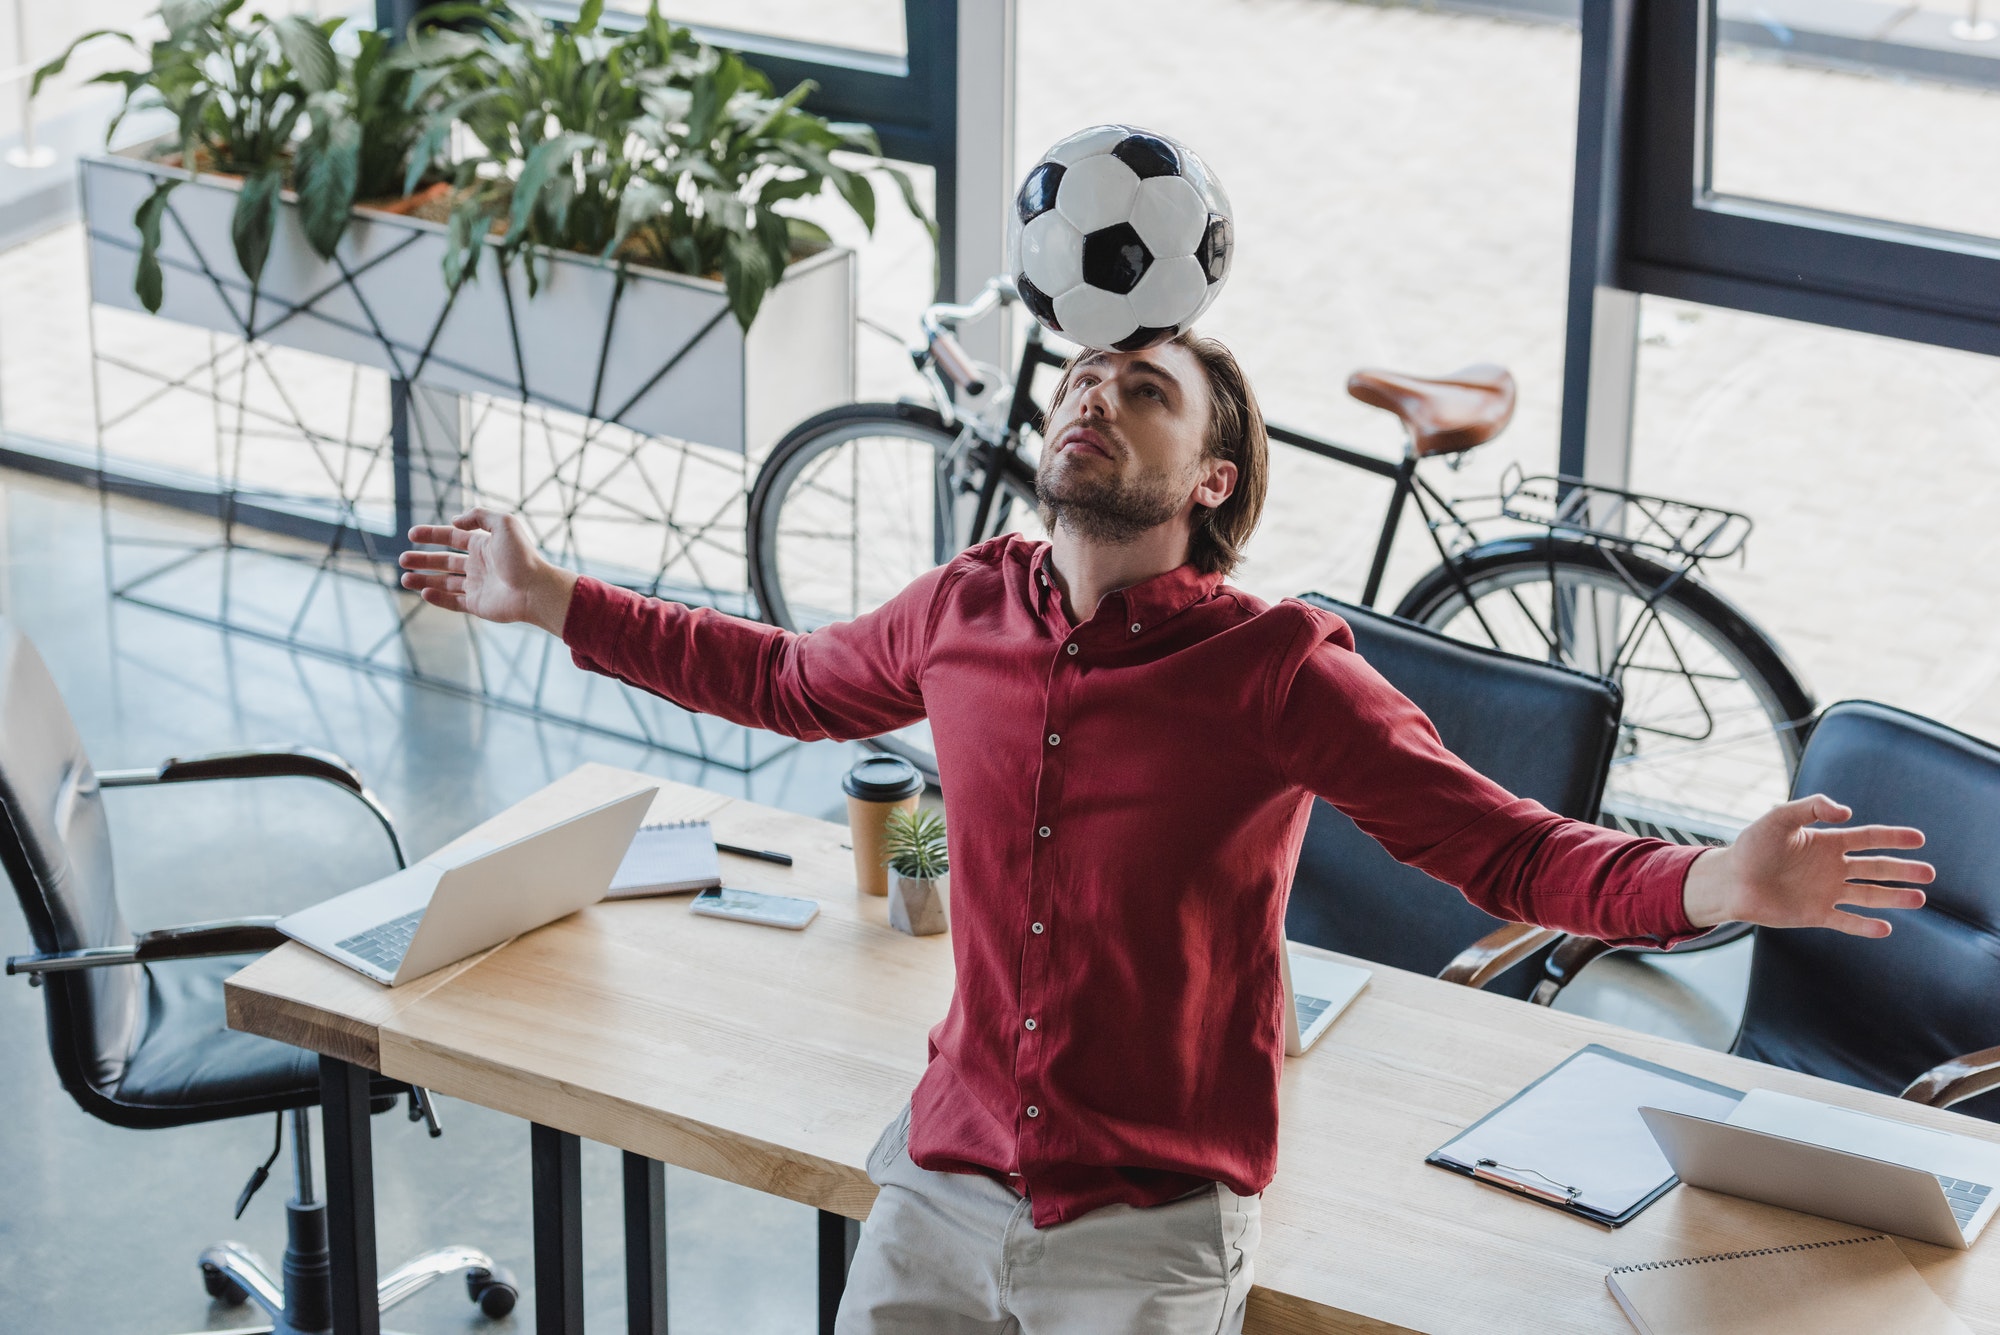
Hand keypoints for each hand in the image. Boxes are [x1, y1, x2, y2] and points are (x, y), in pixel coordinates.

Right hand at [397, 508, 576, 635]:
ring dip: (424, 580)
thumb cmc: (522, 557)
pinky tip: (424, 592)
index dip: (431, 535)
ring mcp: (478, 586)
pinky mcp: (478, 605)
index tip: (411, 534)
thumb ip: (479, 516)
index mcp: (484, 545)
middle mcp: (479, 565)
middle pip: (444, 561)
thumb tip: (455, 521)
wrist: (535, 590)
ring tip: (404, 578)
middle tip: (402, 559)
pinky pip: (453, 602)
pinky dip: (437, 598)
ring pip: (444, 583)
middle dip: (422, 559)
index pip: (452, 537)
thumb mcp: (504, 524)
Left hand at [1681, 794, 1932, 937]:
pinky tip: (1885, 927)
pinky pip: (1846, 921)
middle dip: (1902, 870)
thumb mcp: (1780, 818)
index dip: (1893, 838)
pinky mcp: (1815, 914)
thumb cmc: (1752, 846)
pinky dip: (1864, 926)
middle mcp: (1831, 868)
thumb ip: (1812, 807)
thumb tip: (1847, 813)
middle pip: (1875, 868)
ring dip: (1893, 897)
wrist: (1729, 881)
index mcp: (1826, 843)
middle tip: (1929, 873)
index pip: (1868, 838)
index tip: (1919, 839)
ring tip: (1919, 898)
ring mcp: (1826, 892)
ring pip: (1868, 895)